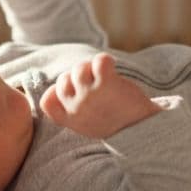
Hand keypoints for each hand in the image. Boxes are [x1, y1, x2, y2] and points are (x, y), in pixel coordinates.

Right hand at [40, 53, 160, 138]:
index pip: (47, 102)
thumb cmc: (115, 123)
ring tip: (105, 75)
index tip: (73, 91)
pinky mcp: (106, 84)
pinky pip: (98, 61)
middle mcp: (77, 108)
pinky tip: (112, 67)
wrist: (143, 130)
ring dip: (91, 67)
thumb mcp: (87, 124)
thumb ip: (71, 110)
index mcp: (70, 120)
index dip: (56, 91)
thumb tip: (55, 88)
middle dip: (78, 76)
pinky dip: (105, 60)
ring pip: (79, 68)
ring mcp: (90, 95)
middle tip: (95, 81)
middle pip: (64, 80)